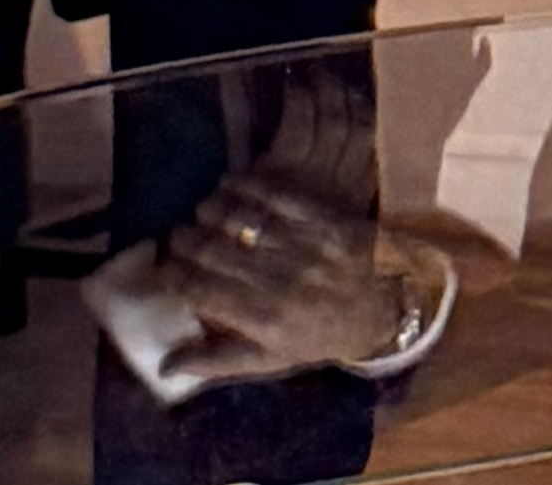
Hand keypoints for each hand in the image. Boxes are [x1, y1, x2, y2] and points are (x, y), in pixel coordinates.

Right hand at [137, 77, 411, 383]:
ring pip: (239, 219)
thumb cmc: (323, 335)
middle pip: (212, 251)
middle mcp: (279, 281)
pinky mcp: (325, 217)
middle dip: (183, 240)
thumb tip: (164, 366)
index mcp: (263, 319)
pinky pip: (277, 195)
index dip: (171, 275)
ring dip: (209, 210)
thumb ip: (217, 361)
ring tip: (199, 212)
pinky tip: (231, 185)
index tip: (160, 267)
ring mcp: (304, 245)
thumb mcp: (273, 359)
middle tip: (174, 236)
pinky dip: (247, 186)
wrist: (390, 305)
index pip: (199, 291)